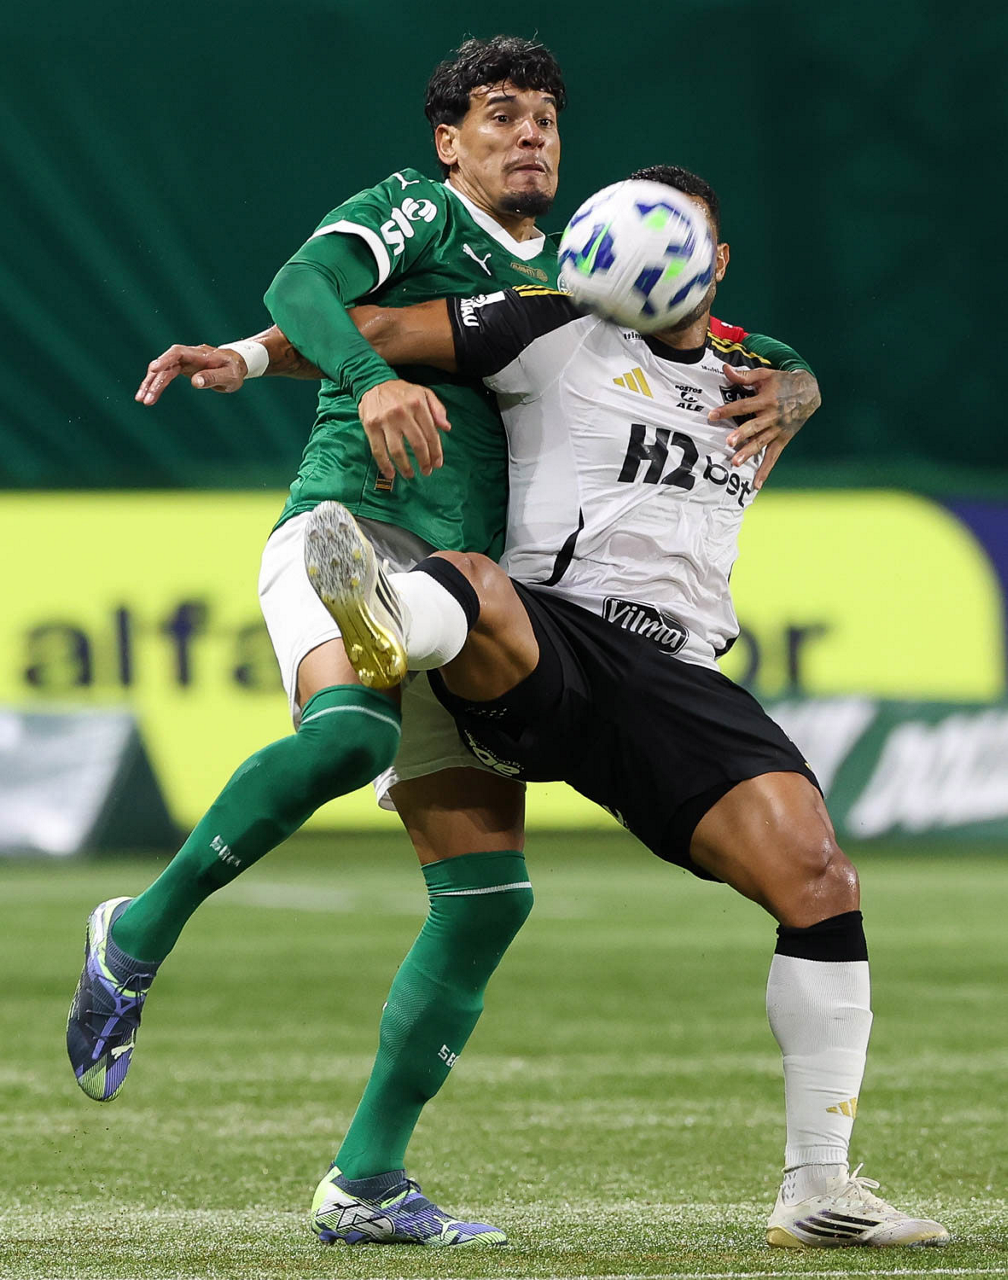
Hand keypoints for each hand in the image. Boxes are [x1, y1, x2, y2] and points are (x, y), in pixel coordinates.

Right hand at [135, 344, 248, 405]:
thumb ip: (212, 378)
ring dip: (151, 385)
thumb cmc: (233, 370)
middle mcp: (188, 356)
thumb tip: (195, 382)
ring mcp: (184, 362)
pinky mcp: (181, 368)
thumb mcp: (229, 377)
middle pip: (166, 365)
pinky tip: (149, 395)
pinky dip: (157, 385)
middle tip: (145, 398)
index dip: (165, 360)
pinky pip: (165, 376)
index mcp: (199, 355)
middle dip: (154, 381)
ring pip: (163, 371)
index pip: (178, 353)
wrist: (235, 364)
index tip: (153, 369)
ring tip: (142, 400)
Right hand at [358, 380, 450, 479]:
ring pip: (397, 450)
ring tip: (410, 475)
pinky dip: (384, 465)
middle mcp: (402, 413)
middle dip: (424, 461)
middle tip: (427, 471)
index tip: (438, 464)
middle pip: (417, 444)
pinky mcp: (371, 426)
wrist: (373, 382)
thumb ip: (437, 409)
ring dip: (405, 467)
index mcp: (418, 404)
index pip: (431, 433)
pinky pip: (378, 450)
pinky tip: (390, 474)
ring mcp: (385, 420)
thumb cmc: (401, 391)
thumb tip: (447, 428)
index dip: (436, 452)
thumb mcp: (424, 393)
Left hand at [708, 364, 820, 489]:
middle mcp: (773, 416)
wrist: (810, 392)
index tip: (712, 416)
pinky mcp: (783, 439)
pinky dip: (765, 470)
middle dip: (742, 434)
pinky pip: (773, 457)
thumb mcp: (765, 375)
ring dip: (749, 453)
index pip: (743, 406)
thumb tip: (724, 369)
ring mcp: (778, 430)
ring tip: (736, 463)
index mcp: (766, 400)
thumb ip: (744, 376)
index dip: (727, 410)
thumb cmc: (782, 382)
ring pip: (762, 443)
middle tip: (729, 442)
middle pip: (755, 426)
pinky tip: (756, 485)